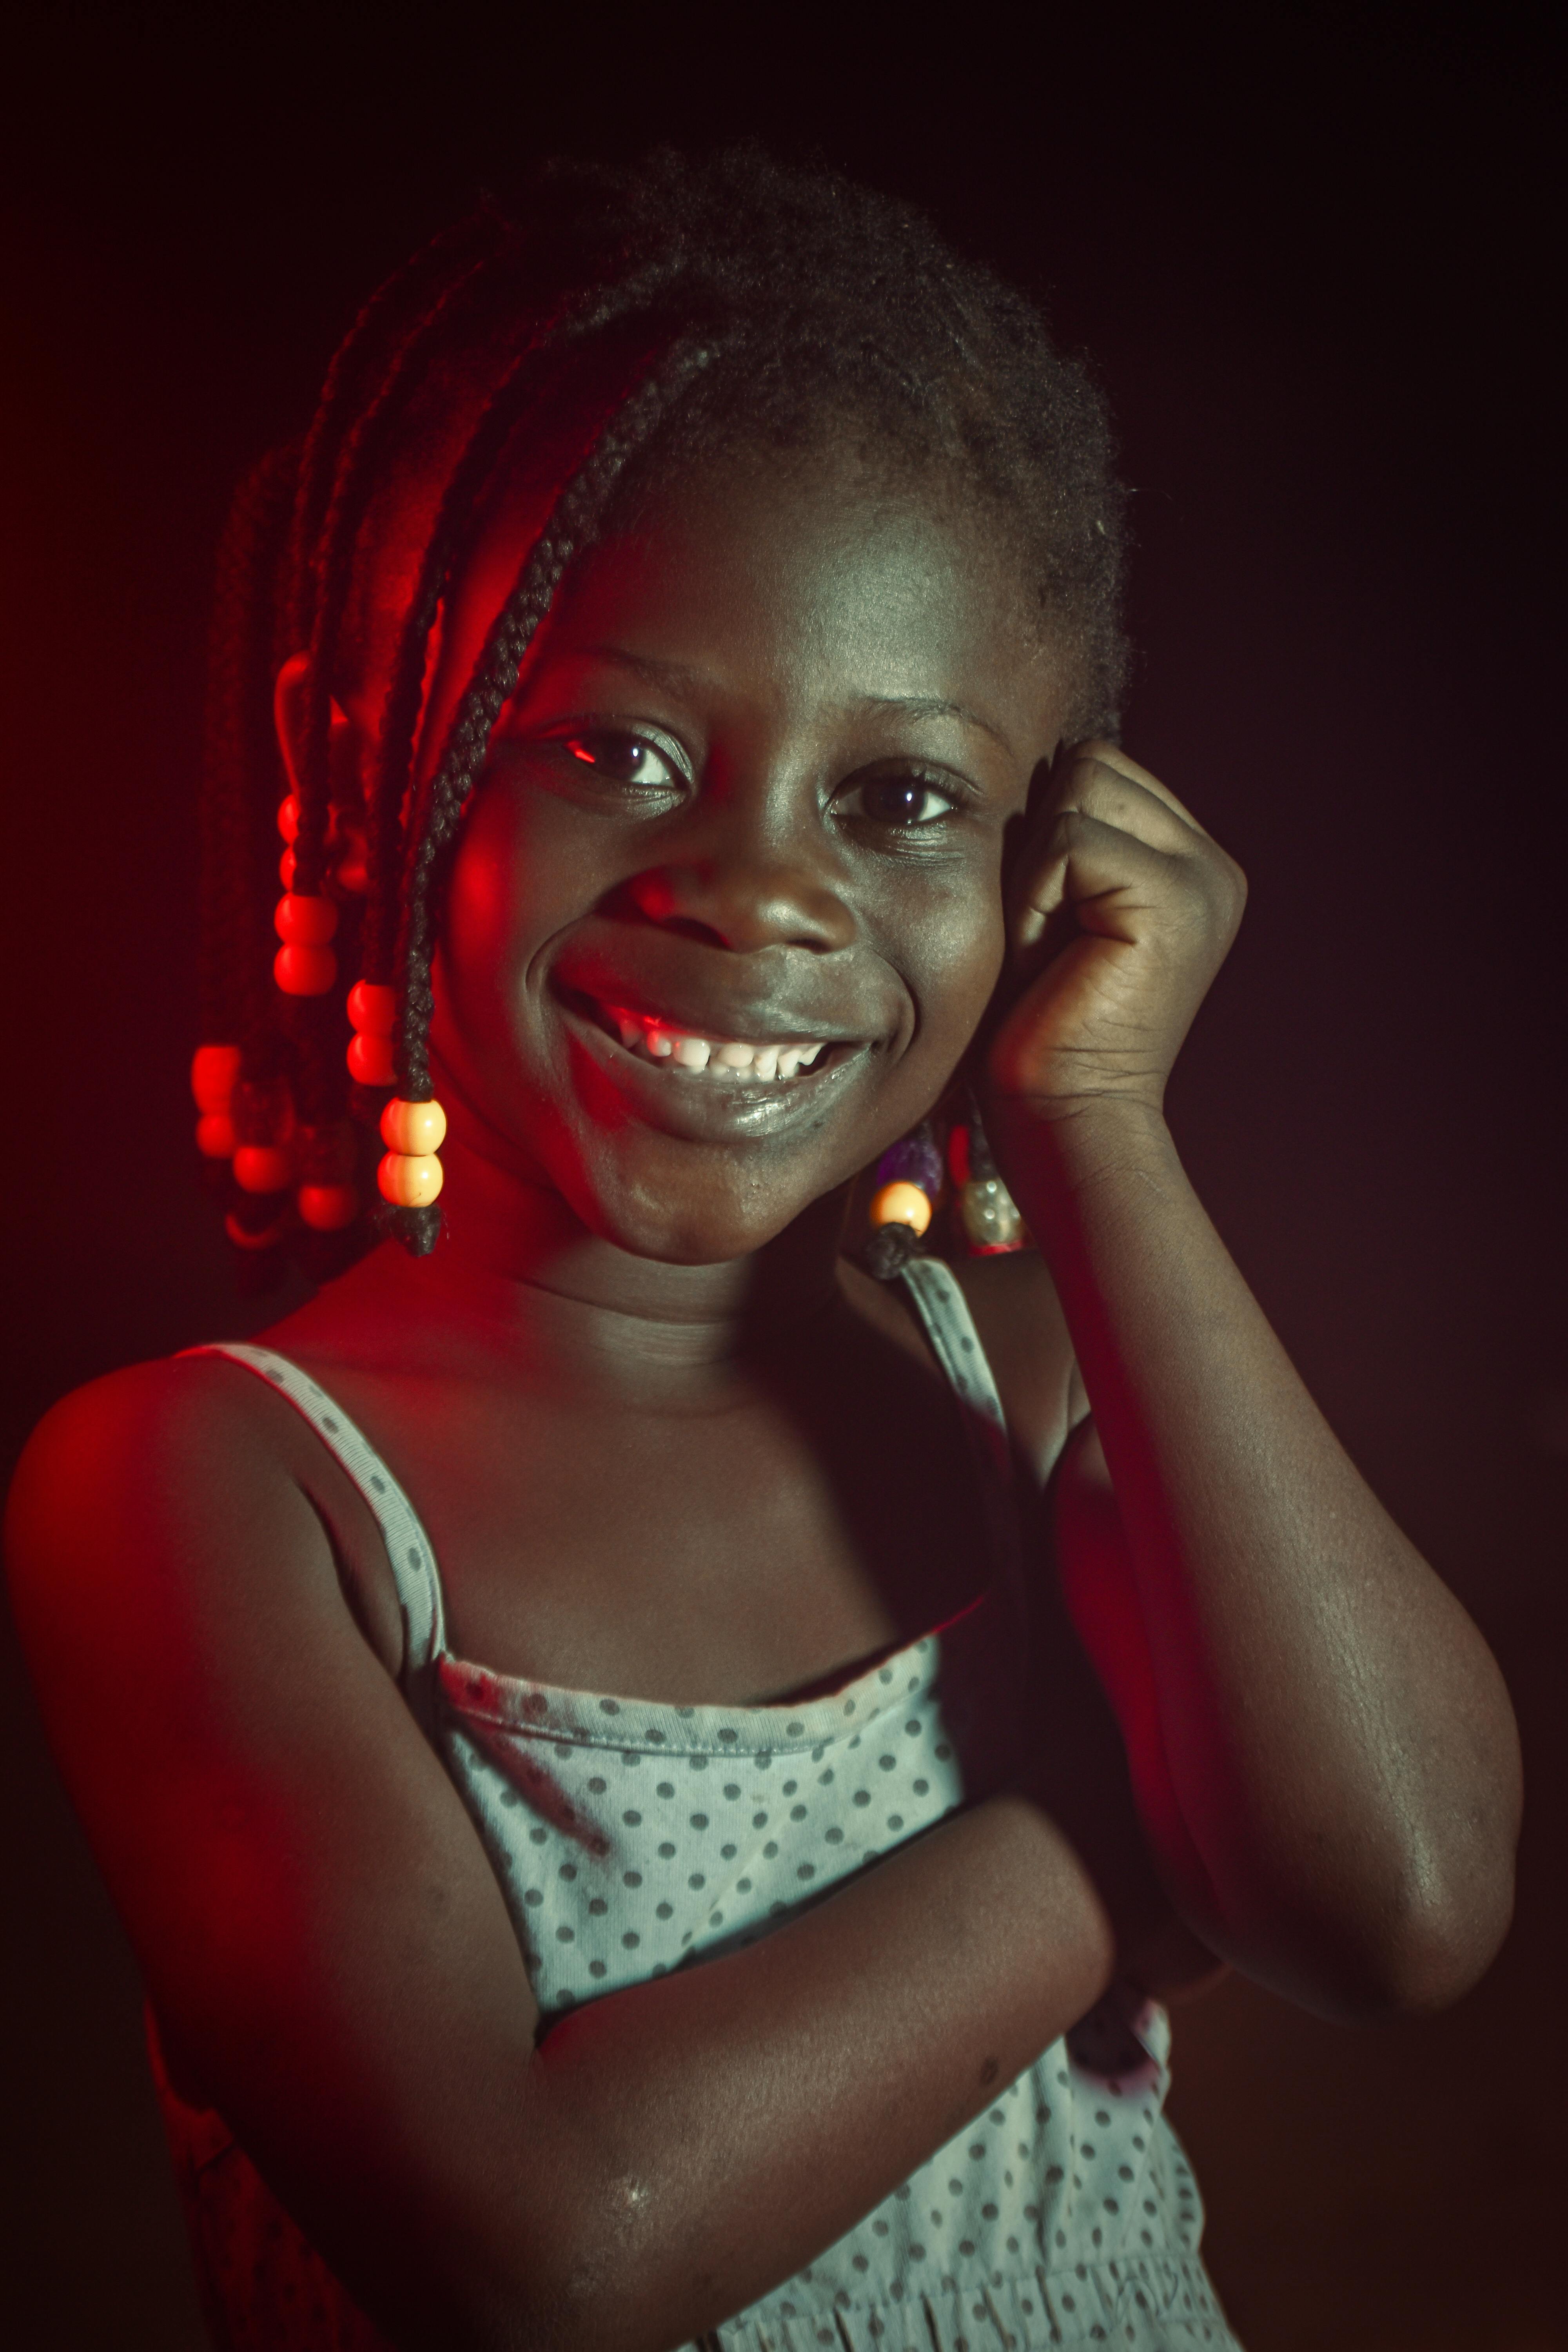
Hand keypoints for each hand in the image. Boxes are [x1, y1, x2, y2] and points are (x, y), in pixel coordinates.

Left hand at [984, 741, 1244, 1119]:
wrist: (1063, 1120)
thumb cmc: (1039, 1029)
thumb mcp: (1055, 912)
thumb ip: (1067, 840)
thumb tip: (1030, 761)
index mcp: (1189, 864)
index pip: (1099, 768)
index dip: (1046, 838)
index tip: (1051, 927)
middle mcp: (1211, 865)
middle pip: (1091, 762)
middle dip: (1041, 846)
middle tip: (1048, 938)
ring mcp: (1202, 878)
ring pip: (1076, 788)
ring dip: (1034, 875)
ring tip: (1049, 951)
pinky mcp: (1173, 897)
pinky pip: (1064, 842)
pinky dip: (1032, 903)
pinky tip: (1046, 964)